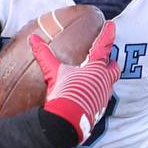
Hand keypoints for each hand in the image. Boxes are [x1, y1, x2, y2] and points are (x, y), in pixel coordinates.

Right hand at [29, 20, 119, 143]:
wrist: (69, 121)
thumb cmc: (65, 93)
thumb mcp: (53, 72)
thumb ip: (44, 54)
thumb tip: (33, 38)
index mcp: (95, 68)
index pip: (103, 46)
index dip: (107, 34)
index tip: (112, 25)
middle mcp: (104, 81)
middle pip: (114, 68)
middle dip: (111, 63)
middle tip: (108, 59)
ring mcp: (103, 96)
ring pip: (108, 83)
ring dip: (104, 79)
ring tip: (95, 77)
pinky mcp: (99, 109)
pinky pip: (101, 97)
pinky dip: (97, 93)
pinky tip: (87, 95)